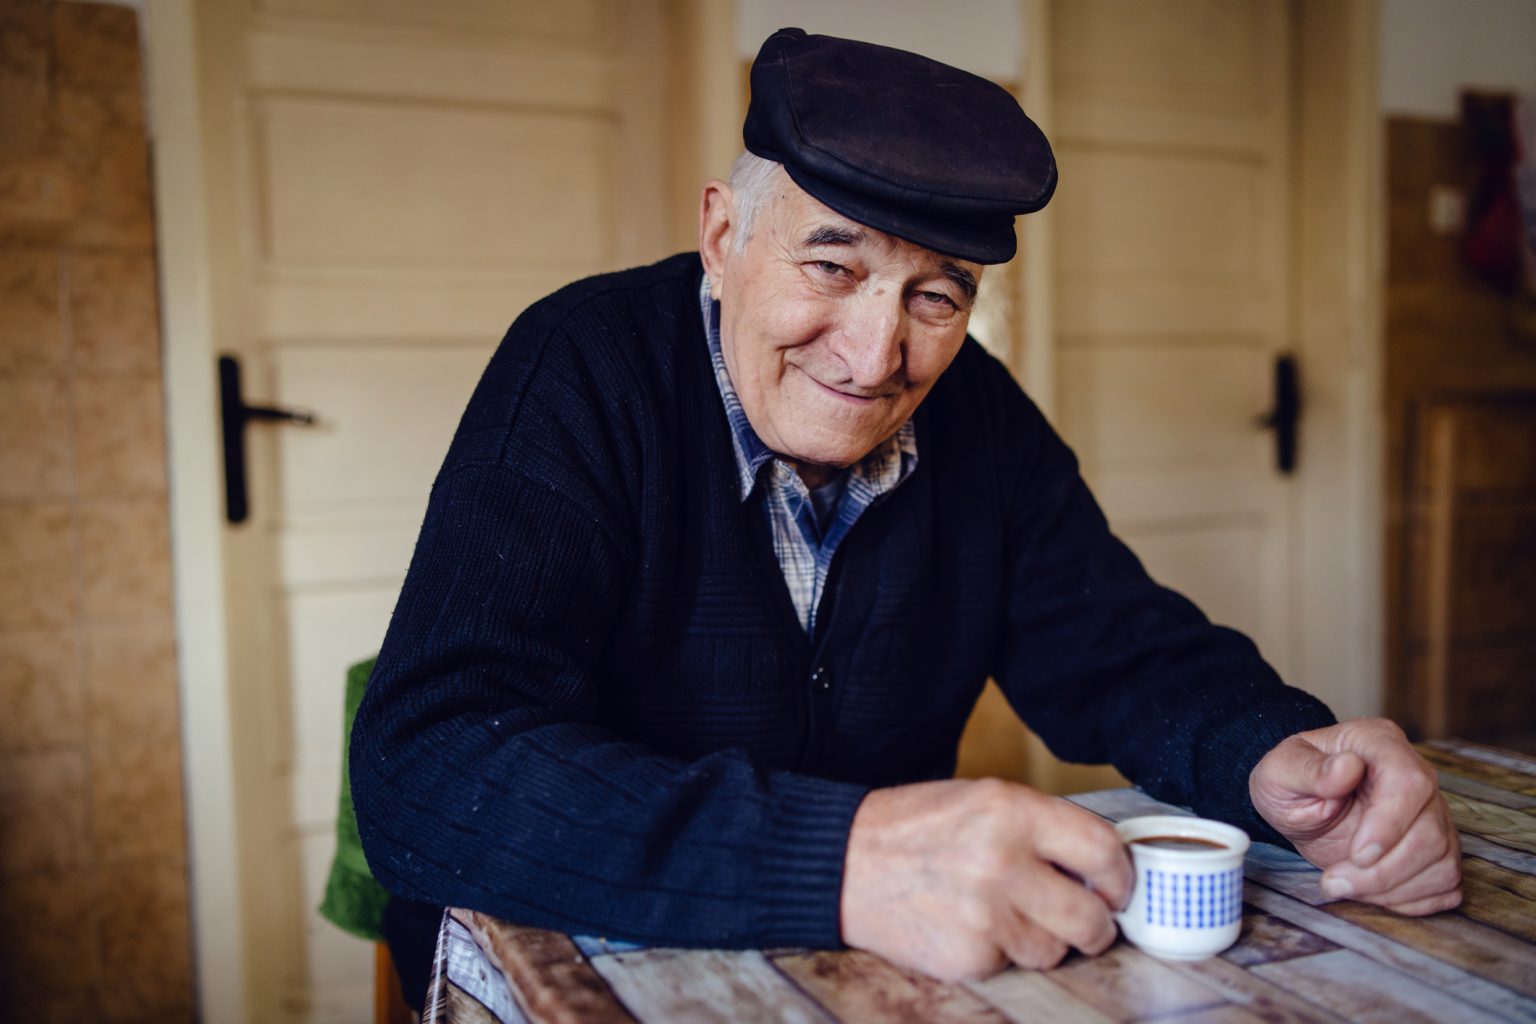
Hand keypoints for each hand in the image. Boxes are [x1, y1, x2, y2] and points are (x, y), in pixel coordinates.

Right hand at [839, 778, 1131, 980]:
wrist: (842, 861)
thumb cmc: (914, 827)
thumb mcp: (980, 799)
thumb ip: (1041, 828)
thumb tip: (1101, 869)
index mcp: (1009, 810)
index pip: (1101, 850)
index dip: (1120, 876)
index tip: (1117, 887)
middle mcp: (1002, 861)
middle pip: (1091, 917)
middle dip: (1097, 925)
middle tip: (1088, 921)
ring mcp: (984, 915)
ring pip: (1054, 950)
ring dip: (1042, 940)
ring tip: (1005, 915)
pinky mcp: (967, 957)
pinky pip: (1011, 965)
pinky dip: (999, 953)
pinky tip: (969, 927)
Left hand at [1249, 718, 1461, 914]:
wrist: (1301, 805)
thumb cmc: (1289, 782)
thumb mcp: (1279, 773)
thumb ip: (1308, 770)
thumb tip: (1347, 767)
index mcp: (1378, 743)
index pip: (1409, 782)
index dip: (1389, 824)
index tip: (1356, 855)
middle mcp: (1416, 774)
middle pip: (1430, 831)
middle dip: (1383, 871)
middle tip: (1335, 881)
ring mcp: (1433, 812)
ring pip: (1442, 860)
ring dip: (1391, 888)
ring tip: (1344, 885)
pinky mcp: (1438, 846)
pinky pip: (1446, 882)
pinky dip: (1410, 898)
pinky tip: (1371, 891)